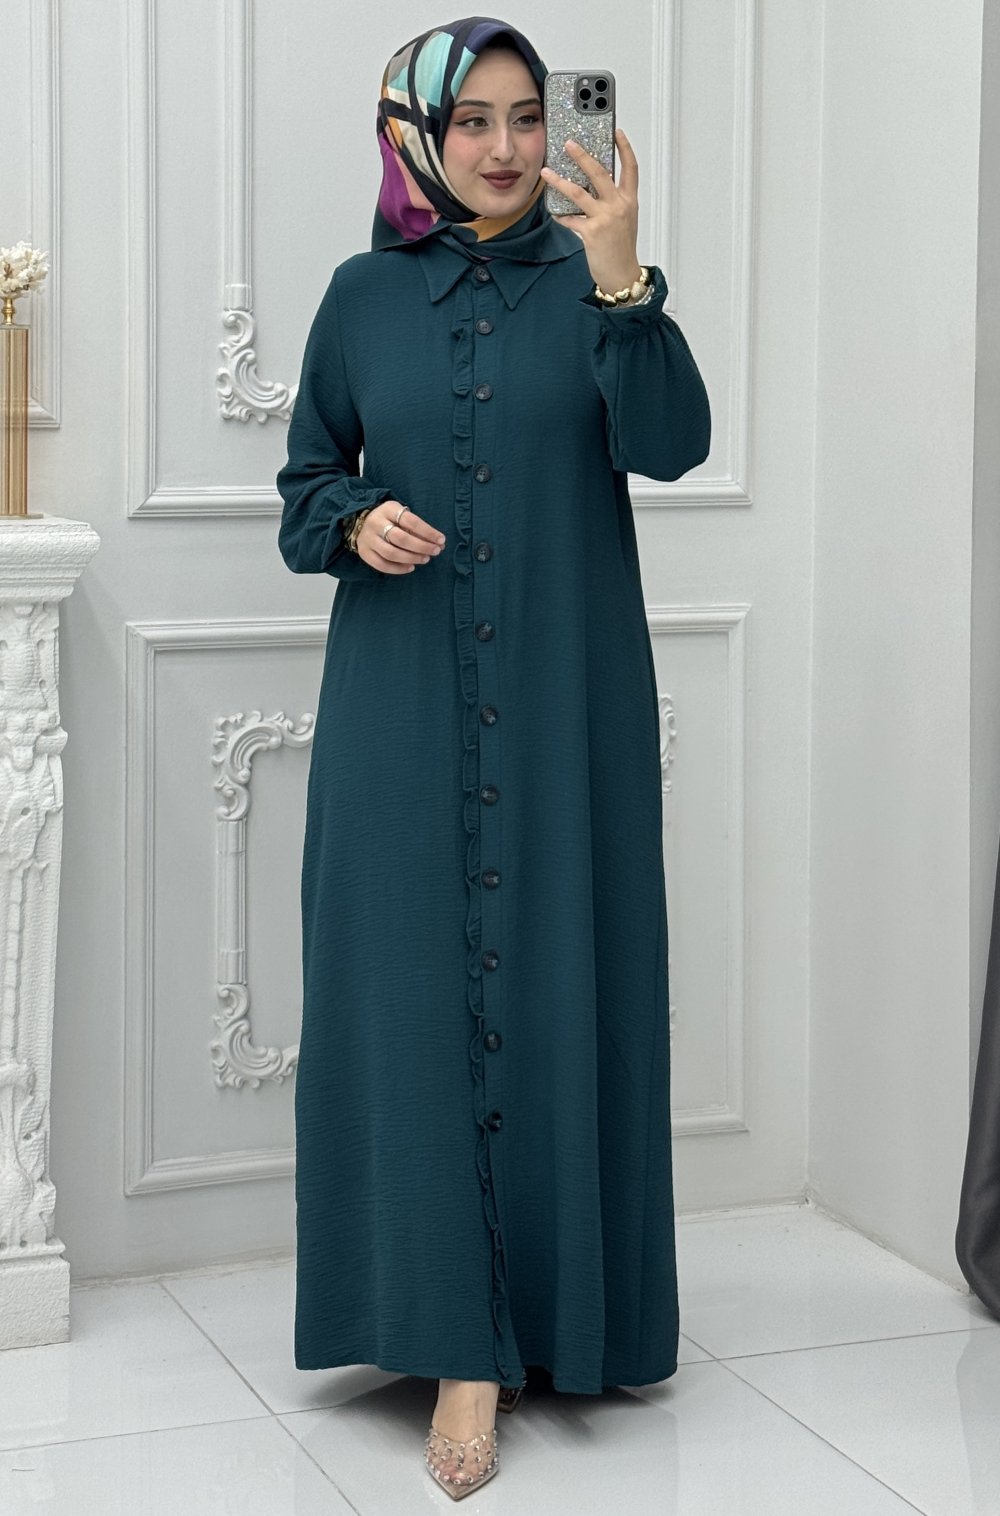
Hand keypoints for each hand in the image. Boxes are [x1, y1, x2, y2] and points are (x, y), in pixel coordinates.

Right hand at [356, 500, 445, 574]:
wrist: (360, 523)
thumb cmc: (389, 520)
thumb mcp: (402, 516)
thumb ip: (418, 529)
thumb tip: (439, 544)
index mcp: (388, 509)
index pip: (411, 521)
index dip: (428, 532)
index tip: (441, 540)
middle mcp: (376, 523)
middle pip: (401, 539)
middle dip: (421, 547)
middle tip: (435, 551)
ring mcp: (368, 539)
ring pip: (391, 553)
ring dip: (411, 558)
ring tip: (425, 559)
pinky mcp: (364, 552)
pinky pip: (382, 565)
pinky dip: (398, 569)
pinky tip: (411, 567)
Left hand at [540, 127, 640, 294]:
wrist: (622, 274)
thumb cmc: (622, 249)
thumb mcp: (624, 220)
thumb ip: (613, 201)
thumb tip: (594, 187)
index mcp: (629, 200)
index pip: (630, 168)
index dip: (624, 148)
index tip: (616, 132)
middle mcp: (618, 206)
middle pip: (599, 172)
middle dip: (582, 155)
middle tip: (569, 143)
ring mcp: (605, 218)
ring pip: (578, 192)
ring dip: (559, 181)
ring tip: (547, 172)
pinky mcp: (591, 232)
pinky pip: (570, 219)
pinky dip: (561, 215)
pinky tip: (554, 212)